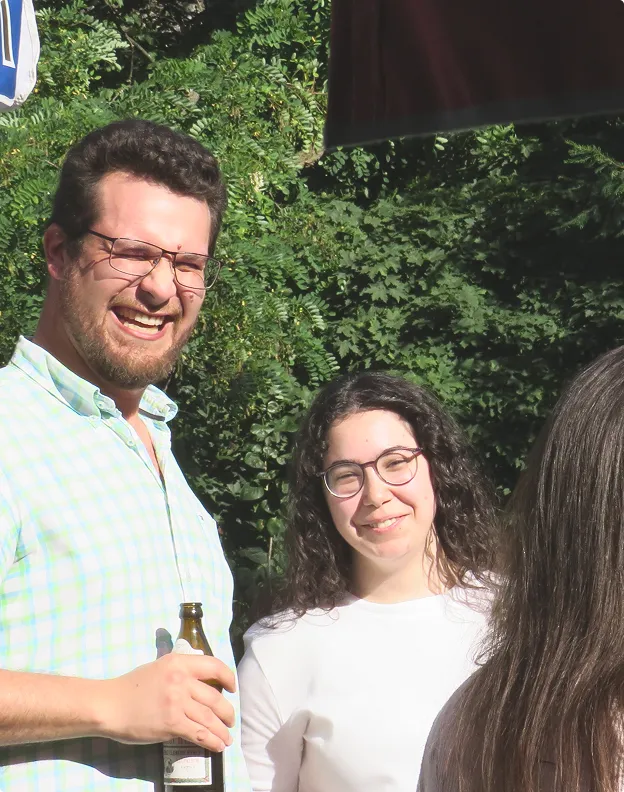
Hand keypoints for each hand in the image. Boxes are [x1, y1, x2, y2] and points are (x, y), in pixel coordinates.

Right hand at [99, 653, 235, 750]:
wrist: (110, 705)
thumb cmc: (132, 687)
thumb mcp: (159, 668)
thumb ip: (180, 671)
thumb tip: (200, 682)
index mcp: (179, 663)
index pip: (214, 666)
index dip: (228, 677)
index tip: (232, 688)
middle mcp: (181, 680)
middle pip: (215, 697)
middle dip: (228, 712)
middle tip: (231, 720)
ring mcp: (177, 702)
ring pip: (209, 718)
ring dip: (222, 730)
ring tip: (227, 738)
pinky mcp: (171, 723)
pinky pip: (198, 733)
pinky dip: (211, 740)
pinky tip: (217, 745)